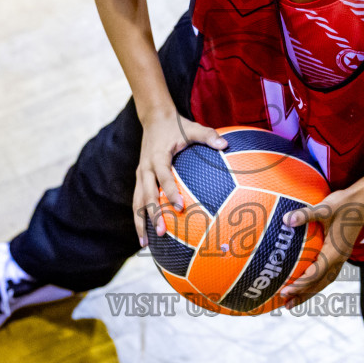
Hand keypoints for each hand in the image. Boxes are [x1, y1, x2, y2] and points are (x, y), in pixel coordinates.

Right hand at [134, 110, 227, 245]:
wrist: (154, 119)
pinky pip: (137, 201)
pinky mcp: (139, 179)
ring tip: (144, 244)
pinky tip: (145, 235)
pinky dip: (139, 218)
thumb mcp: (193, 128)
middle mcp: (145, 168)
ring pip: (137, 202)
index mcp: (157, 157)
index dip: (170, 191)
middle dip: (153, 214)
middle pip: (146, 194)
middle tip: (162, 232)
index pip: (163, 176)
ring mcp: (140, 174)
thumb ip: (209, 136)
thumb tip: (226, 144)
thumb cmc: (177, 126)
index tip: (180, 207)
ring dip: (140, 222)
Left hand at [278, 186, 363, 306]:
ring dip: (309, 292)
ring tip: (293, 302)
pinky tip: (305, 283)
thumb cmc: (344, 203)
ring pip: (324, 281)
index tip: (285, 291)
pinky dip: (315, 282)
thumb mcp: (324, 207)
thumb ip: (305, 214)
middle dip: (303, 295)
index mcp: (335, 252)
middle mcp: (339, 259)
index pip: (315, 274)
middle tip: (286, 305)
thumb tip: (286, 219)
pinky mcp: (340, 254)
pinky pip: (326, 273)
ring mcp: (341, 258)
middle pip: (320, 284)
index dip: (300, 284)